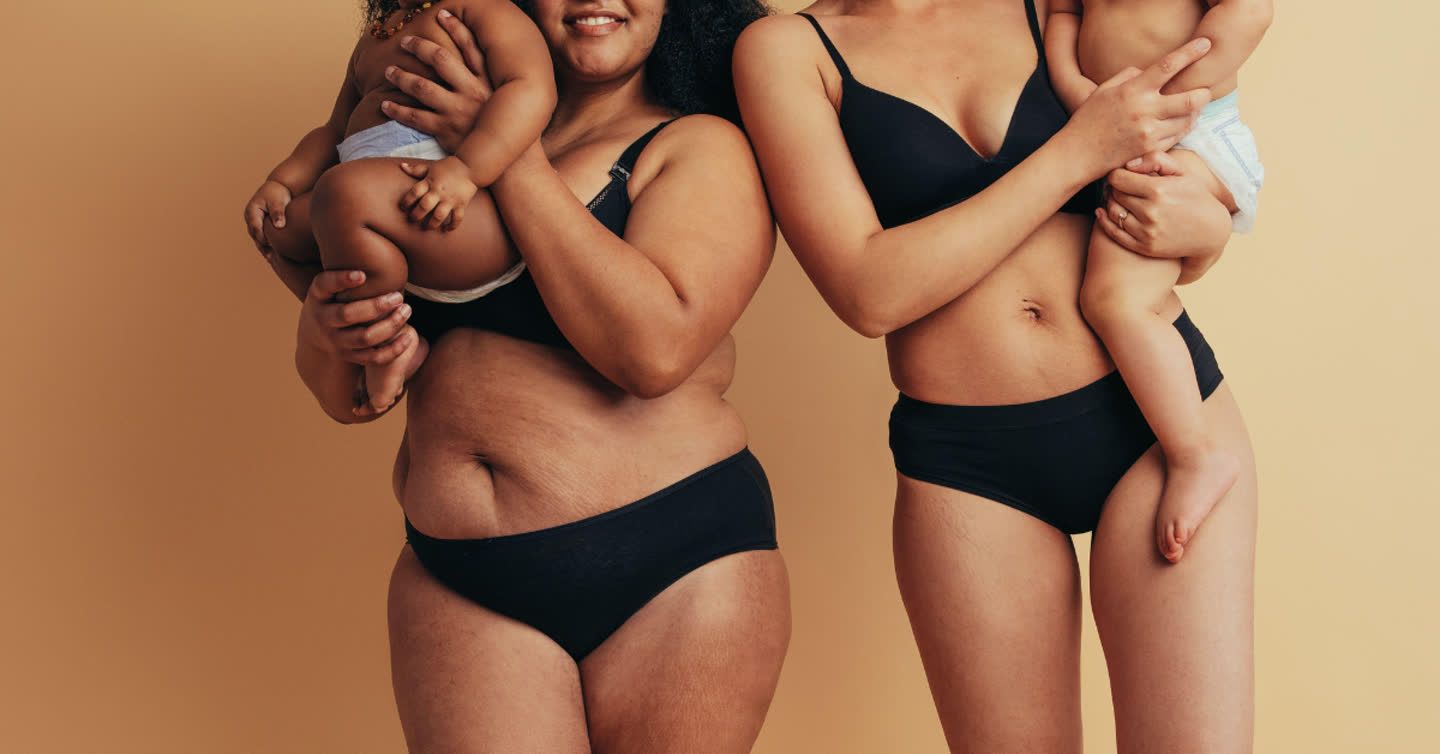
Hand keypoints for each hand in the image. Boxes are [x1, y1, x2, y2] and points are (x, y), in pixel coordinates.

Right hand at [243, 180, 291, 254]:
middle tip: (272, 259)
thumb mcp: (278, 201)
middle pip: (255, 236)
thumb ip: (278, 213)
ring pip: (257, 238)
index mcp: (252, 212)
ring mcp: (253, 222)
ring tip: (271, 260)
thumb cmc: (277, 193)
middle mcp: (250, 218)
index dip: (264, 239)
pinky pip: (261, 237)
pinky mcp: (259, 225)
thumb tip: (279, 226)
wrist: (277, 187)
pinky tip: (273, 254)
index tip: (273, 247)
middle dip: (263, 247)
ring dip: (263, 248)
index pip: (256, 229)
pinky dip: (266, 245)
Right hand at [298, 270, 418, 365]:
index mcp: (318, 296)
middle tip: (398, 295)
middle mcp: (324, 320)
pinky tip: (410, 335)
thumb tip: (369, 229)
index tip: (361, 274)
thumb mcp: (328, 284)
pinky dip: (393, 348)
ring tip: (406, 310)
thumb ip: (343, 270)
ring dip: (389, 325)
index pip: (325, 285)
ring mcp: (336, 341)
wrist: (315, 336)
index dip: (341, 279)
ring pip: (364, 337)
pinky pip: (374, 357)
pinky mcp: (350, 357)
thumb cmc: (331, 299)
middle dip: (376, 305)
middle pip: (349, 314)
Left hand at [381, 10, 494, 152]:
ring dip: (401, 77)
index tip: (441, 13)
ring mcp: (457, 111)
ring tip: (389, 72)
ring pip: (421, 87)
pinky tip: (385, 105)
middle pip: (439, 59)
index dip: (455, 27)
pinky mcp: (445, 131)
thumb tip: (482, 60)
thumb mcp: (505, 102)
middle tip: (404, 42)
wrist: (509, 165)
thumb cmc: (504, 131)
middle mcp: (471, 92)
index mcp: (486, 82)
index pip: (471, 46)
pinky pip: (415, 117)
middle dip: (419, 47)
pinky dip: (397, 110)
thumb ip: (491, 81)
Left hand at [399, 157, 476, 229]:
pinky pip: (457, 218)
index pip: (415, 192)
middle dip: (416, 215)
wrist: (470, 166)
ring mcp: (451, 199)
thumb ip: (416, 169)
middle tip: (412, 219)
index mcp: (430, 182)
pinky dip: (452, 225)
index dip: (406, 201)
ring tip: (427, 227)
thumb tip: (402, 166)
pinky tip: (446, 230)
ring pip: (439, 215)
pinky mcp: (461, 204)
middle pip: (425, 206)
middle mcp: (439, 192)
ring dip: (432, 224)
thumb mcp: (431, 166)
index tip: (403, 207)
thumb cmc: (448, 167)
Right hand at [1063, 38, 1213, 177]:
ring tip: (1192, 109)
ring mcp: (1149, 133)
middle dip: (1203, 94)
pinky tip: (1179, 124)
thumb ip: (1128, 76)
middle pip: (1190, 100)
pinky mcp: (1150, 149)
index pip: (1167, 66)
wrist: (1077, 154)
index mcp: (1132, 91)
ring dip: (1194, 113)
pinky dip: (1182, 128)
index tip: (1205, 44)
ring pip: (1187, 121)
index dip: (1190, 53)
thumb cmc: (1088, 120)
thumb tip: (1147, 70)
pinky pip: (1177, 137)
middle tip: (1204, 91)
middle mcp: (1144, 111)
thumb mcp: (1103, 91)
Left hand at [1095, 151, 1232, 283]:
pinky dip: (1105, 221)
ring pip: (1112, 212)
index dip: (1116, 174)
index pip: (1117, 178)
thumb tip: (1128, 164)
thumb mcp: (1183, 172)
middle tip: (1119, 186)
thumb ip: (1156, 160)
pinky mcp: (1144, 247)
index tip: (1121, 174)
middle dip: (1114, 188)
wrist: (1211, 232)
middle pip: (1114, 194)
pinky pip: (1114, 233)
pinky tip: (1103, 213)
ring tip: (1117, 197)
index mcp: (1158, 190)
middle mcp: (1150, 212)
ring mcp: (1146, 232)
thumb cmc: (1196, 197)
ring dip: (1110, 203)